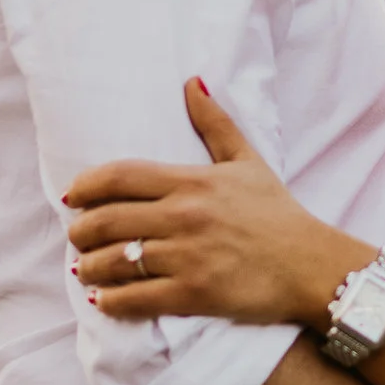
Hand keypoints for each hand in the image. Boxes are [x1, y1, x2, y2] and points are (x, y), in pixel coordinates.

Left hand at [65, 79, 374, 325]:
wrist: (312, 265)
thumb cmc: (278, 214)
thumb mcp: (248, 161)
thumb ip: (215, 124)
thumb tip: (192, 82)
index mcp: (192, 181)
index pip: (120, 176)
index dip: (86, 186)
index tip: (72, 196)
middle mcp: (184, 216)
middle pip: (108, 220)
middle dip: (81, 231)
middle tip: (76, 237)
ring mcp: (188, 256)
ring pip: (116, 261)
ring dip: (90, 268)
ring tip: (85, 269)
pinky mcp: (194, 293)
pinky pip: (137, 298)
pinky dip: (112, 302)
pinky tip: (104, 301)